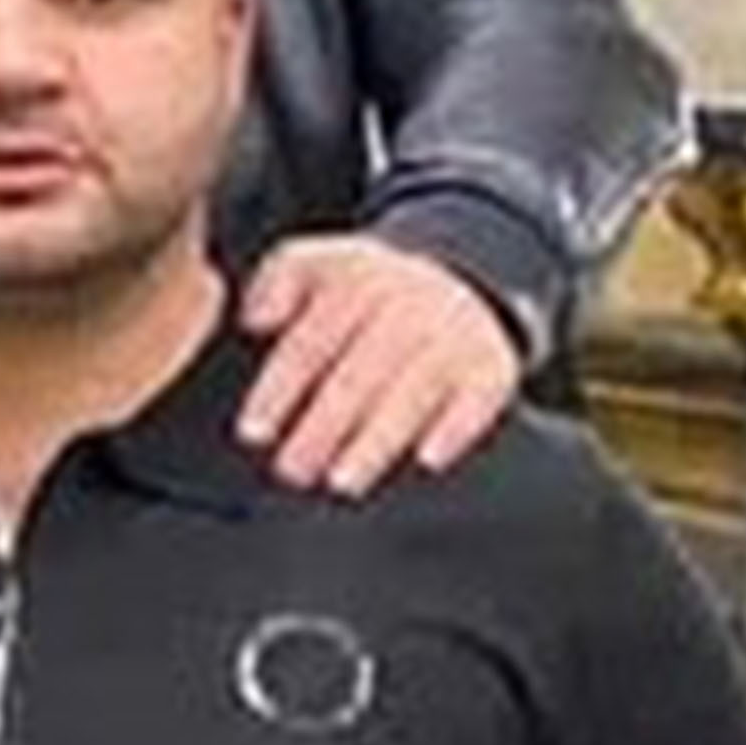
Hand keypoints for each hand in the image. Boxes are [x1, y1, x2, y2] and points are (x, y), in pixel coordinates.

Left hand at [236, 234, 526, 495]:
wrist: (457, 280)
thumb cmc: (366, 287)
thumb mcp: (314, 263)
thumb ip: (276, 282)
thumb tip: (257, 320)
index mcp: (354, 284)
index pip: (308, 346)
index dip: (278, 393)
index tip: (255, 433)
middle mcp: (406, 309)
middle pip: (358, 377)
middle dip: (322, 429)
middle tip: (293, 470)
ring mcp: (451, 337)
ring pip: (410, 394)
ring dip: (376, 441)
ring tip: (343, 481)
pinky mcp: (491, 365)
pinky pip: (477, 400)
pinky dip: (455, 429)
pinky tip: (427, 459)